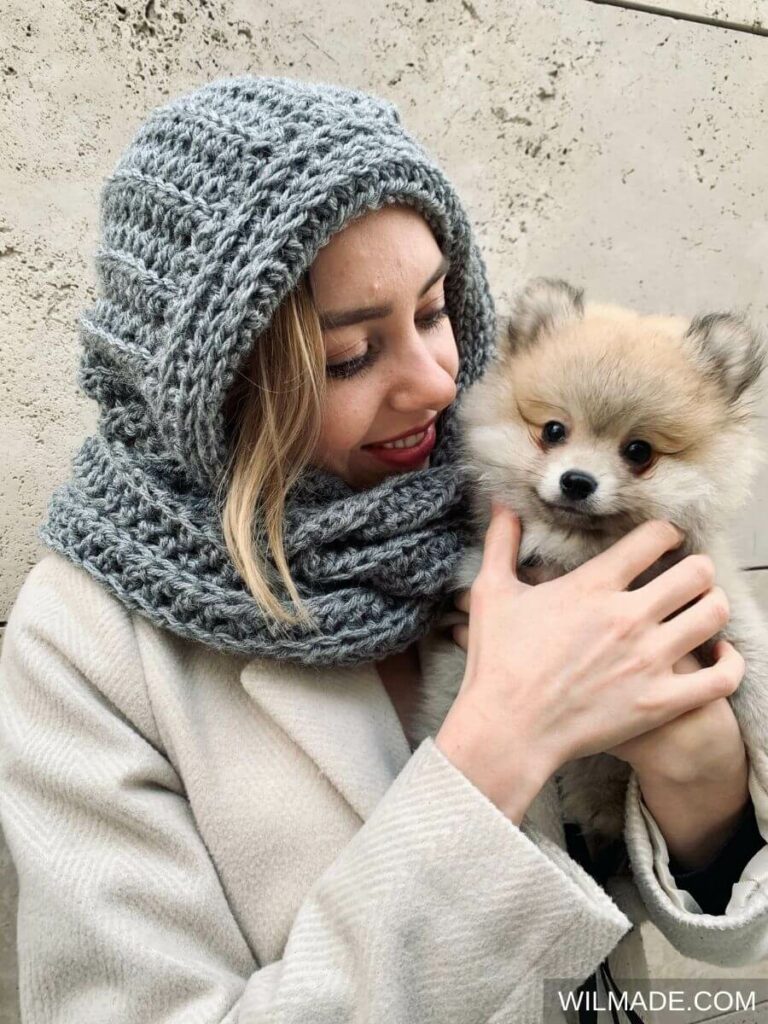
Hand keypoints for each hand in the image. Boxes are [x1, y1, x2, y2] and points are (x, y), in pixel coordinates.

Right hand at [435, 502, 742, 822]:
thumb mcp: (491, 593)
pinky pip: (722, 676)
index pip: (654, 539)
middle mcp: (628, 617)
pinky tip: (717, 654)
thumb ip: (500, 542)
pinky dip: (730, 661)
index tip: (662, 541)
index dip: (665, 533)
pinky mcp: (661, 701)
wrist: (508, 730)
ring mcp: (649, 660)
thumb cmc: (497, 662)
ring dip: (711, 605)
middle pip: (696, 572)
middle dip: (696, 567)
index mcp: (593, 586)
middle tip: (686, 575)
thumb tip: (500, 504)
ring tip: (700, 608)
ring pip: (713, 614)